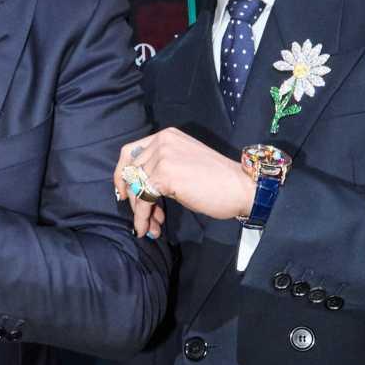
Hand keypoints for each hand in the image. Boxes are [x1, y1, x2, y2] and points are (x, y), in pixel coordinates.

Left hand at [115, 128, 254, 237]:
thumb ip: (162, 168)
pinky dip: (142, 217)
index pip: (130, 152)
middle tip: (144, 218)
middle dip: (134, 198)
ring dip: (140, 211)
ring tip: (152, 227)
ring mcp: (162, 156)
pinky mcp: (165, 174)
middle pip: (130, 171)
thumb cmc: (218, 181)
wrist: (241, 187)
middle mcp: (161, 141)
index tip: (124, 195)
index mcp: (166, 136)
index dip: (122, 175)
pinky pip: (143, 199)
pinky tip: (148, 228)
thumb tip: (139, 190)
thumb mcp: (184, 164)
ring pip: (135, 187)